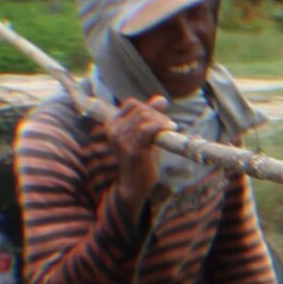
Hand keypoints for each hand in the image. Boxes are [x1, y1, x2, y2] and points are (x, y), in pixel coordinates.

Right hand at [109, 95, 174, 210]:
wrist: (135, 184)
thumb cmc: (141, 158)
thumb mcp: (145, 134)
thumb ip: (151, 116)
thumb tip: (162, 98)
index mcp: (112, 123)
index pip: (132, 103)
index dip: (149, 107)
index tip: (161, 118)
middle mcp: (113, 130)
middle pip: (141, 110)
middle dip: (159, 115)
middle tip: (169, 126)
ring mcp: (121, 139)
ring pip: (145, 118)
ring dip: (162, 121)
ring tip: (170, 129)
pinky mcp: (131, 149)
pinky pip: (147, 129)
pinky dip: (161, 126)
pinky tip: (170, 128)